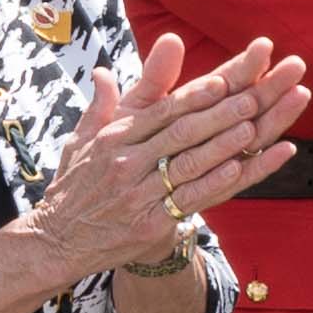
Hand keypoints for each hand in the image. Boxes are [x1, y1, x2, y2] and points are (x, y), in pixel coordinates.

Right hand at [29, 33, 305, 275]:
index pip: (160, 112)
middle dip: (218, 114)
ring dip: (222, 144)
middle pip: (180, 133)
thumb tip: (102, 71)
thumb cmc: (75, 187)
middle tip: (252, 97)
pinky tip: (237, 168)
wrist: (59, 241)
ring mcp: (139, 194)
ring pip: (188, 164)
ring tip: (252, 126)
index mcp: (113, 139)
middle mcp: (126, 163)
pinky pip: (188, 199)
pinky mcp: (150, 223)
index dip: (192, 96)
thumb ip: (100, 107)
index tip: (222, 81)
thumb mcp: (80, 141)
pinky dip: (213, 182)